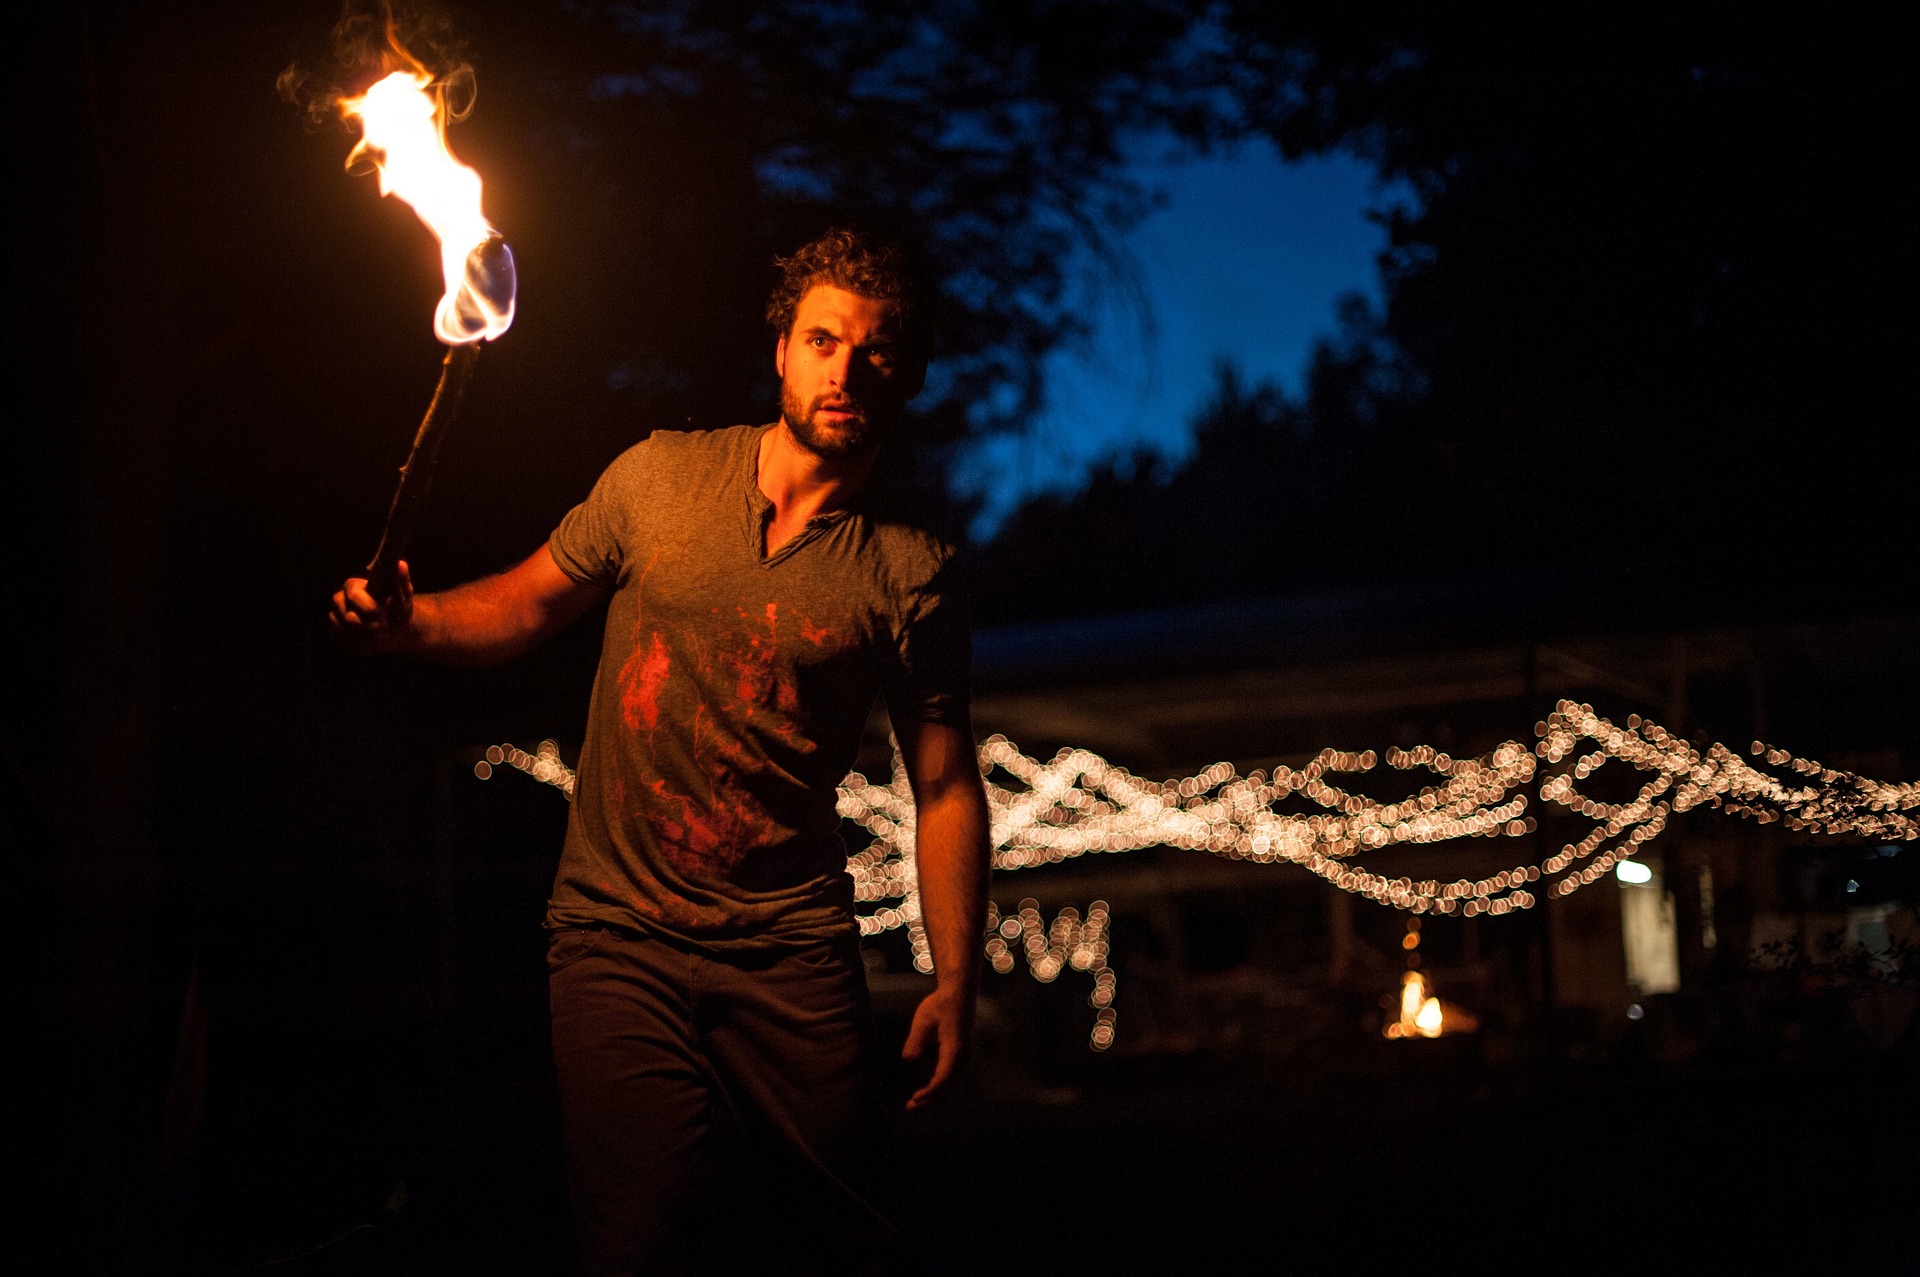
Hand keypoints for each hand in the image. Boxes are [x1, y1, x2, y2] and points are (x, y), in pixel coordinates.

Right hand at [329, 560, 415, 654]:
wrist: (395, 629)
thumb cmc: (398, 608)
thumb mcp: (404, 594)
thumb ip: (401, 580)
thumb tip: (401, 564)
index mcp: (353, 586)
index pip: (353, 594)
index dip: (369, 608)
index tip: (384, 614)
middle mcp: (339, 600)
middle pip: (348, 618)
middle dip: (370, 626)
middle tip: (384, 626)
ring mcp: (335, 617)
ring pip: (346, 632)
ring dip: (368, 637)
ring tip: (380, 633)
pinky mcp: (335, 634)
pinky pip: (345, 643)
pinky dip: (361, 645)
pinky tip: (371, 640)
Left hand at [901, 982, 973, 1109]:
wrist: (960, 993)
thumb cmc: (941, 1004)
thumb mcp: (923, 1019)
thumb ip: (916, 1040)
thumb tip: (908, 1058)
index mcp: (954, 1048)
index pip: (943, 1077)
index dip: (930, 1091)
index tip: (915, 1098)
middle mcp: (962, 1055)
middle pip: (948, 1084)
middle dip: (931, 1097)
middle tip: (910, 1106)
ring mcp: (963, 1055)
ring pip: (951, 1081)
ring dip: (935, 1092)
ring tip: (917, 1101)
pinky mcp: (960, 1053)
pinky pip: (951, 1074)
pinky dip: (940, 1084)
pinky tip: (928, 1087)